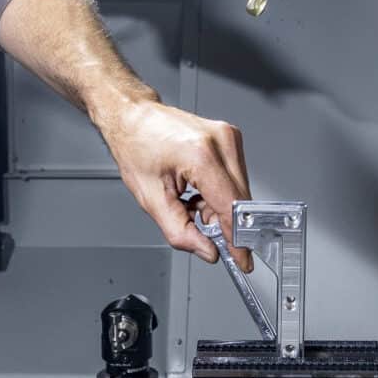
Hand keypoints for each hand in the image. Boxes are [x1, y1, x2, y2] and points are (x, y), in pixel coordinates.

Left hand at [96, 94, 254, 270]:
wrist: (134, 117)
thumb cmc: (137, 147)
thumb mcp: (151, 199)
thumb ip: (180, 232)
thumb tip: (208, 250)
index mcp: (201, 155)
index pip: (231, 207)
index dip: (237, 238)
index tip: (243, 260)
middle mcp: (221, 142)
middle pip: (239, 201)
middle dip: (223, 222)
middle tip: (200, 227)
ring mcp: (229, 137)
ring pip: (239, 191)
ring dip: (219, 206)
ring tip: (191, 199)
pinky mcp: (231, 138)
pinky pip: (236, 178)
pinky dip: (219, 192)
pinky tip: (198, 190)